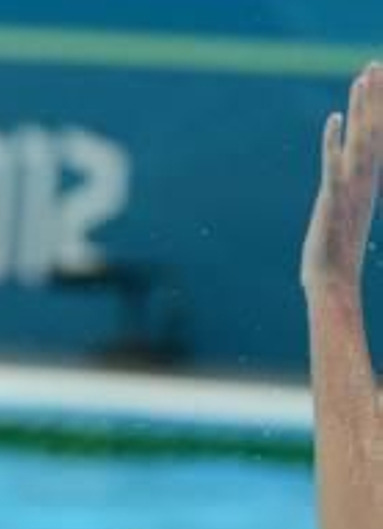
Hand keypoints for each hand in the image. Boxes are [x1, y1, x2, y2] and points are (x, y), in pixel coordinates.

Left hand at [301, 63, 382, 296]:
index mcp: (367, 182)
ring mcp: (350, 188)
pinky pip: (334, 164)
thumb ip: (346, 196)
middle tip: (375, 65)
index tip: (381, 81)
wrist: (333, 282)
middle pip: (373, 129)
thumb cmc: (335, 255)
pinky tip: (333, 119)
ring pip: (360, 139)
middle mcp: (364, 179)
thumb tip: (344, 187)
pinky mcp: (332, 198)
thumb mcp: (344, 215)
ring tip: (362, 77)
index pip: (378, 137)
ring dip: (361, 108)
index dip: (380, 108)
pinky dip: (334, 142)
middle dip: (375, 97)